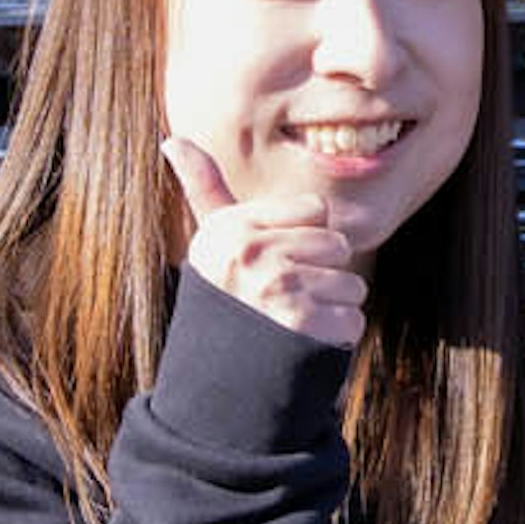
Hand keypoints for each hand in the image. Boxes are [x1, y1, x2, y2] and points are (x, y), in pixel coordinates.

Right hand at [164, 126, 366, 353]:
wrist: (216, 383)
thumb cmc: (223, 299)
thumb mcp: (211, 241)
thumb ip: (202, 186)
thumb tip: (172, 140)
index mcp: (232, 228)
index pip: (317, 211)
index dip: (307, 240)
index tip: (278, 262)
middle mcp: (251, 253)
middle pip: (338, 246)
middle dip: (323, 275)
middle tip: (287, 299)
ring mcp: (277, 288)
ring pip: (351, 285)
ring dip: (332, 310)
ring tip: (295, 324)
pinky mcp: (303, 325)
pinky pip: (353, 319)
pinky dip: (337, 338)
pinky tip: (305, 345)